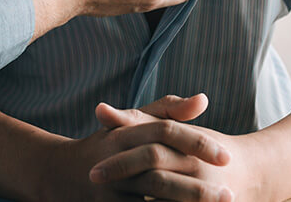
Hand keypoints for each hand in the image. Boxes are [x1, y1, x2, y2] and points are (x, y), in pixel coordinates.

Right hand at [33, 95, 230, 201]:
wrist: (61, 174)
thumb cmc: (107, 146)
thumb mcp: (131, 123)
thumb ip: (166, 110)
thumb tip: (204, 99)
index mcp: (124, 133)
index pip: (164, 131)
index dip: (195, 142)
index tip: (226, 156)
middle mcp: (116, 158)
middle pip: (158, 167)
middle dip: (194, 184)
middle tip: (229, 194)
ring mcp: (110, 187)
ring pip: (152, 194)